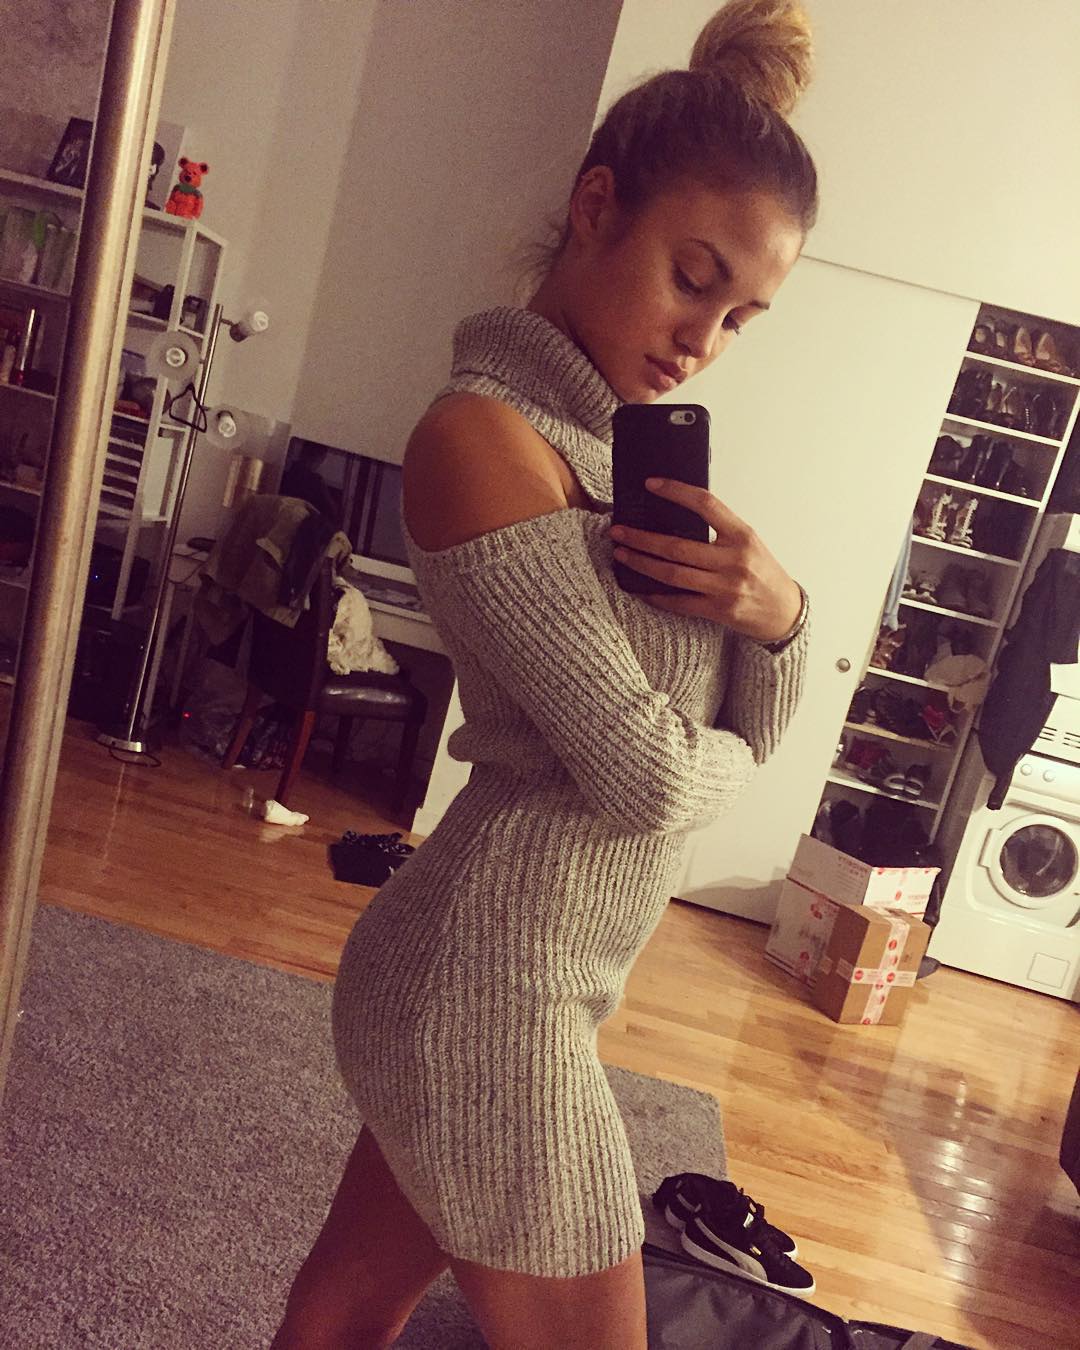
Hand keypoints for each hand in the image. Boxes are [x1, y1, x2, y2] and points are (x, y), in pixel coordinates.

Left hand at [607, 478, 802, 641]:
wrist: (784, 611)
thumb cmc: (762, 571)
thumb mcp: (747, 542)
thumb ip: (719, 530)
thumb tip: (674, 514)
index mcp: (742, 535)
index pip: (706, 504)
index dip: (676, 491)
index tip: (651, 484)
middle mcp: (734, 560)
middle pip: (678, 546)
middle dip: (642, 538)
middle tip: (618, 530)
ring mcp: (725, 588)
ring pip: (672, 574)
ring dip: (641, 564)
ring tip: (621, 554)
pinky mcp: (718, 611)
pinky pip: (678, 602)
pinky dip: (656, 594)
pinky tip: (639, 587)